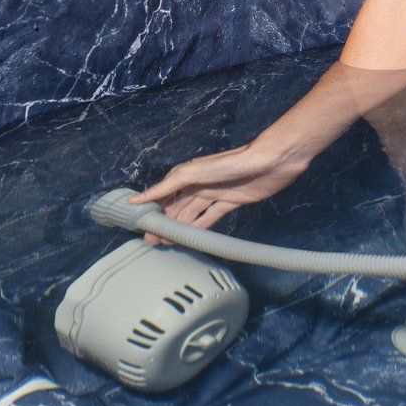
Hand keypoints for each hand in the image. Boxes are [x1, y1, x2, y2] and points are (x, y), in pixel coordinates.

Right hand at [128, 142, 310, 244]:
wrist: (269, 162)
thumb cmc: (230, 164)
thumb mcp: (193, 173)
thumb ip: (166, 187)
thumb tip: (136, 200)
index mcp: (185, 175)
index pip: (162, 195)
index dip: (151, 210)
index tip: (140, 227)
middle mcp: (197, 184)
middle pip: (176, 207)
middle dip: (164, 224)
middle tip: (151, 241)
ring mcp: (213, 194)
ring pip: (191, 214)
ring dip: (179, 228)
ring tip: (167, 243)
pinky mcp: (230, 202)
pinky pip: (210, 217)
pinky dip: (199, 228)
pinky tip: (191, 238)